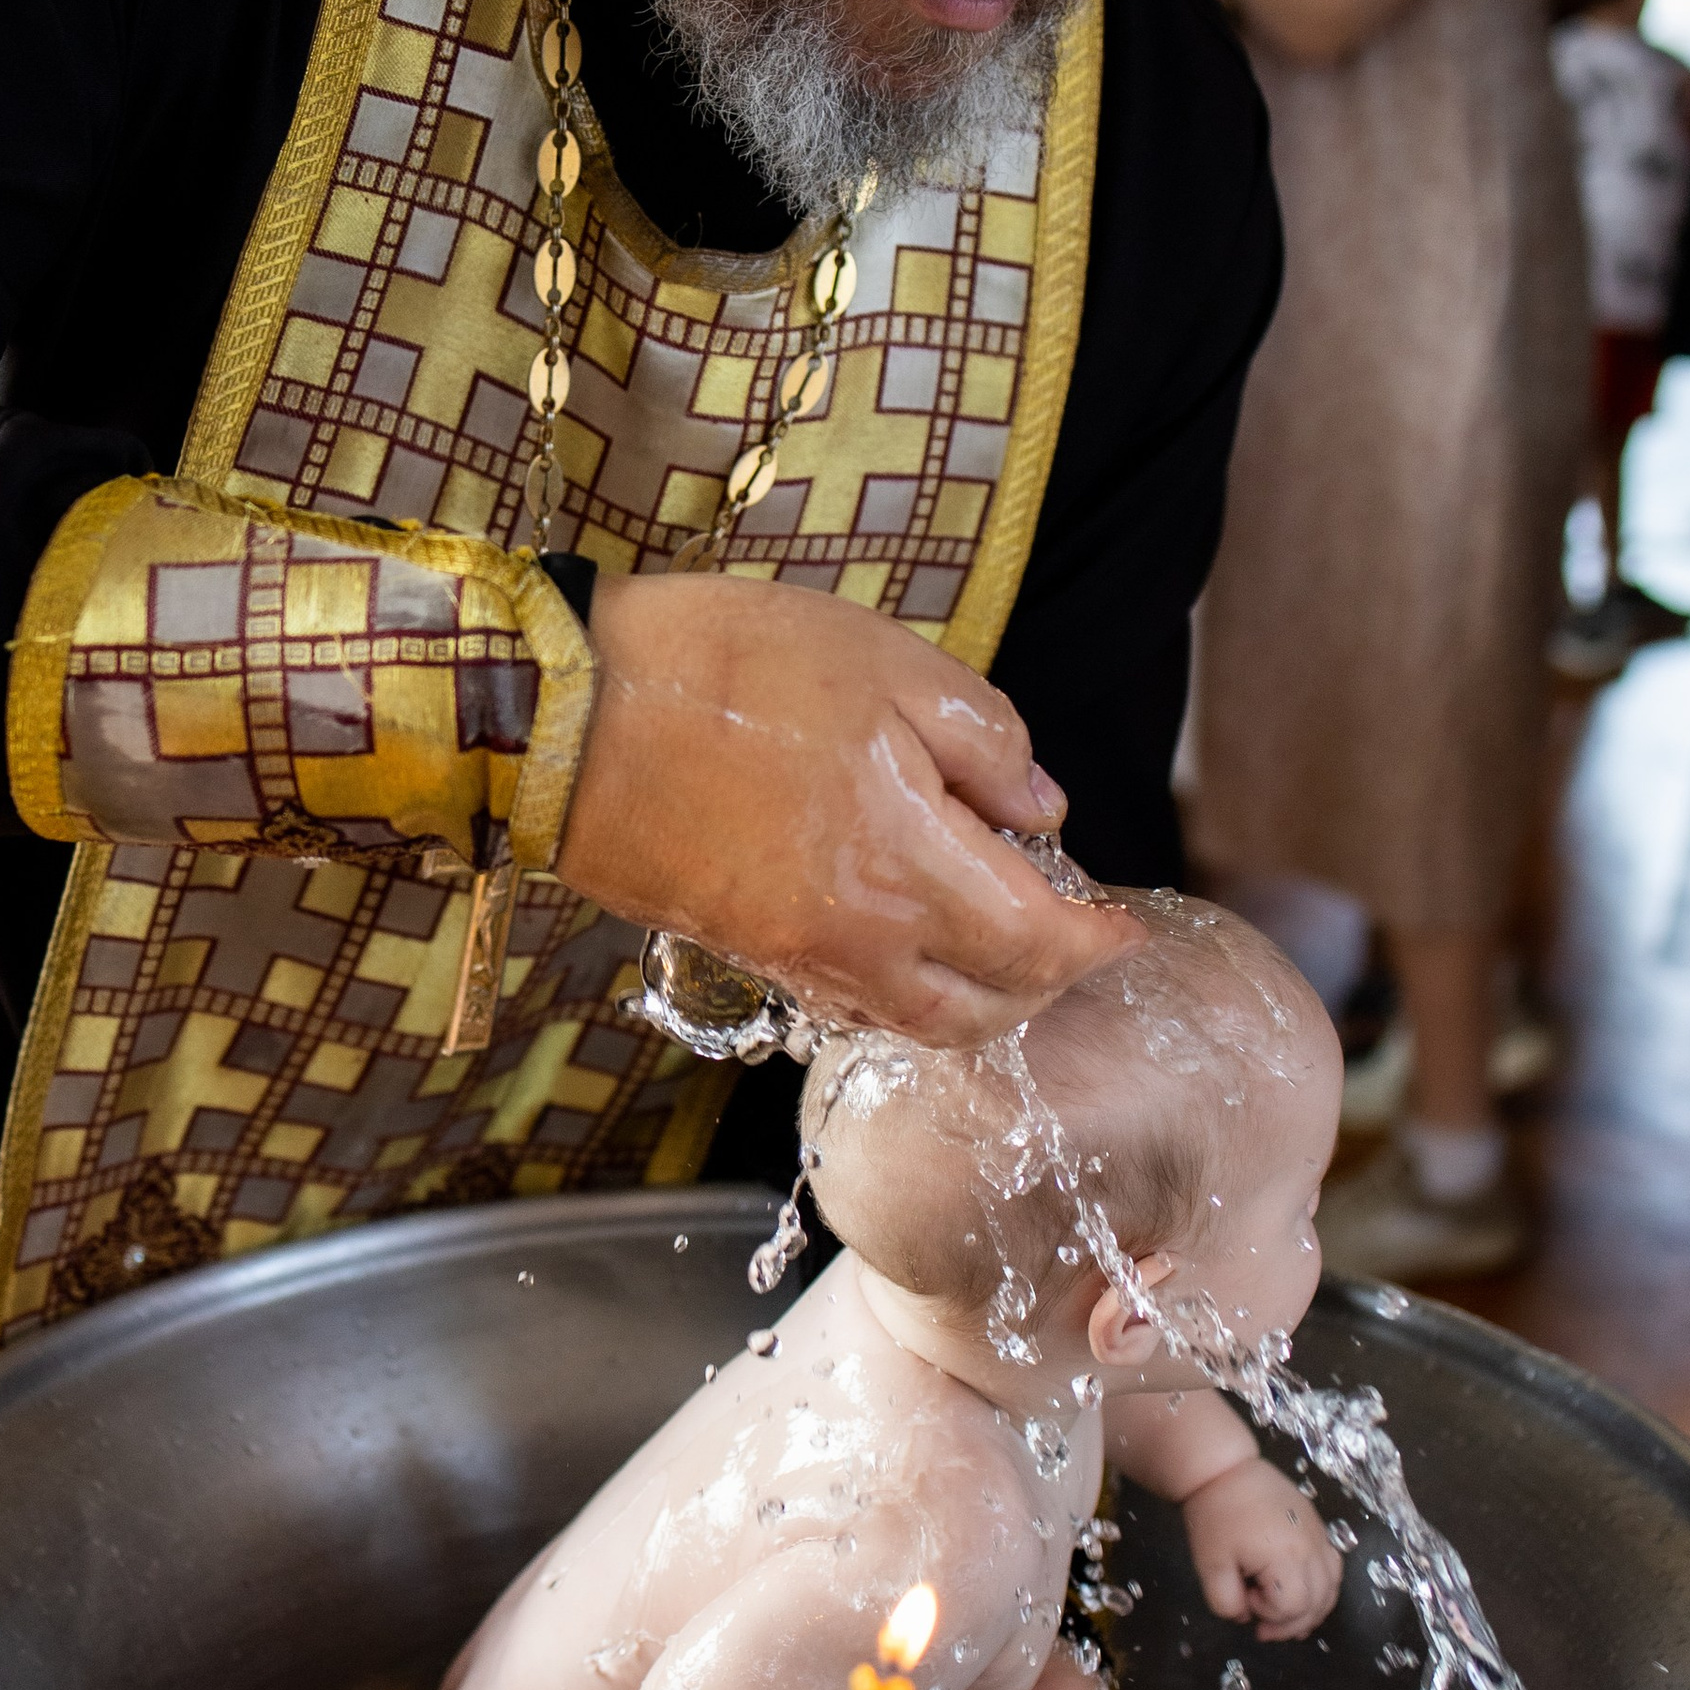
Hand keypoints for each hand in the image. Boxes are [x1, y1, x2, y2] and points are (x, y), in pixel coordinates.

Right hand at [557, 571, 1120, 1045]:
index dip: (1094, 943)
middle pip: (986, 1010)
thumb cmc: (724, 668)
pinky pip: (853, 1005)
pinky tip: (912, 942)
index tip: (1123, 923)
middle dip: (1046, 984)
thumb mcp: (887, 665)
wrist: (567, 713)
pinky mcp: (745, 948)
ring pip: (918, 1024)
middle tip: (1073, 937)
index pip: (1038, 946)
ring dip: (980, 1002)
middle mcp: (859, 939)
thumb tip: (1038, 810)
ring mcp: (795, 955)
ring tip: (1002, 946)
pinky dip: (906, 996)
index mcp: (907, 866)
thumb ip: (986, 741)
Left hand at [1181, 1457, 1341, 1642]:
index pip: (1293, 1607)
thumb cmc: (1215, 1516)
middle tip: (1263, 1626)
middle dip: (1291, 1623)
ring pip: (1332, 1587)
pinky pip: (1333, 1567)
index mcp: (1286, 1557)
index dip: (1270, 1615)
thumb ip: (1226, 1602)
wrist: (1226, 1470)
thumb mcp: (1210, 1565)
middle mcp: (1311, 1548)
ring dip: (1312, 1609)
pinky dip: (1323, 1588)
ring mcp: (1319, 1536)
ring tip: (1286, 1617)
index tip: (1245, 1599)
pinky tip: (1303, 1593)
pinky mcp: (1319, 1527)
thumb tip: (1244, 1616)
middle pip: (1318, 1602)